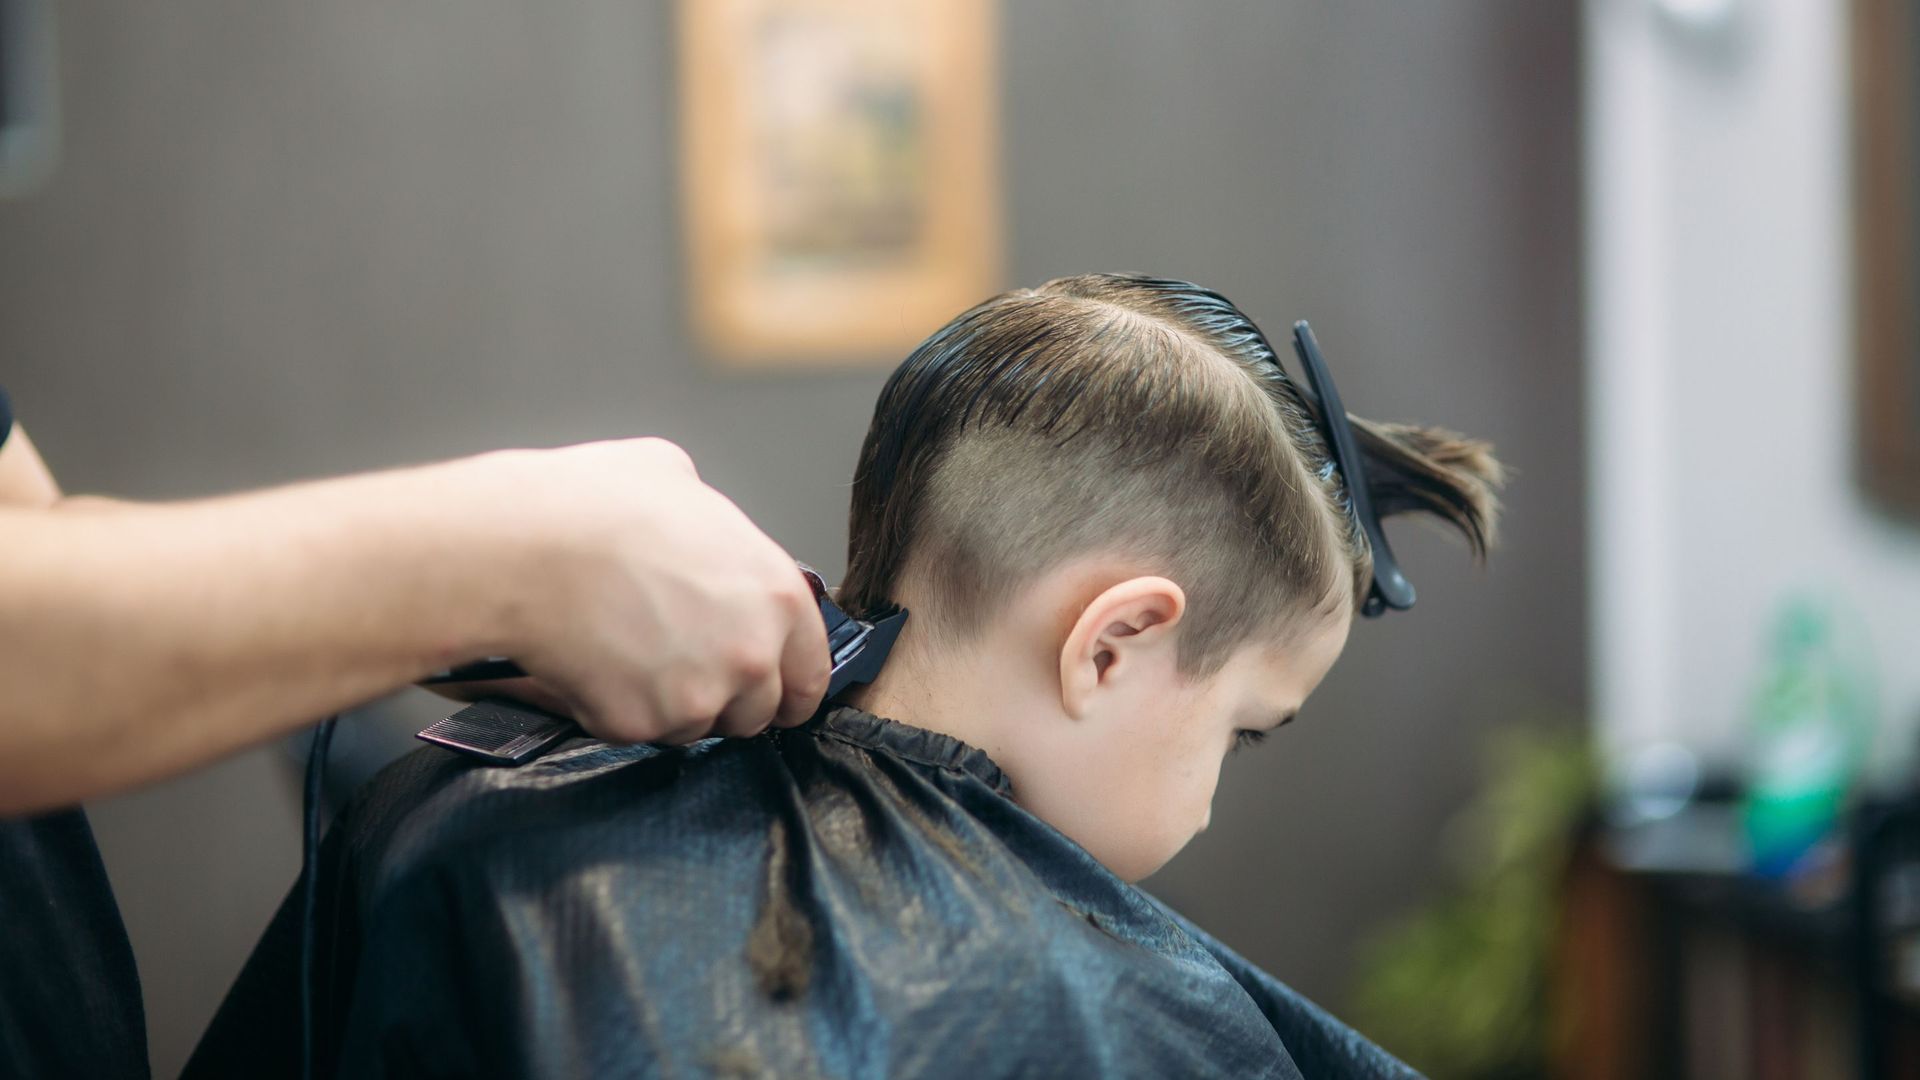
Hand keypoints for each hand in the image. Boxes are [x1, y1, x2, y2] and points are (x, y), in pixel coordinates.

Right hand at [462, 438, 830, 743]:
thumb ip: (712, 522)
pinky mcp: (641, 725)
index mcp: (777, 596)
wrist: (525, 548)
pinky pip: (636, 732)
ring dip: (670, 707)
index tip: (772, 690)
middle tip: (679, 664)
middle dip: (724, 697)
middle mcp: (751, 655)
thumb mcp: (677, 479)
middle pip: (756, 711)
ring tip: (627, 655)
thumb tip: (700, 526)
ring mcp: (698, 697)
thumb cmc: (595, 506)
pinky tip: (592, 666)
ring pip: (695, 728)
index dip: (788, 684)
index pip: (811, 673)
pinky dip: (615, 711)